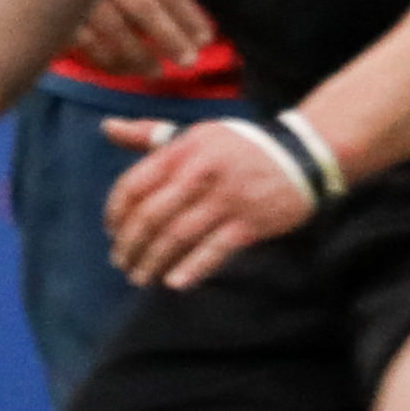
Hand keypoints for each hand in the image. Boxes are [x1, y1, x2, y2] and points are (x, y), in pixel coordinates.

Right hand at [62, 0, 221, 75]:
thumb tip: (200, 34)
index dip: (187, 14)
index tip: (205, 39)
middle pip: (142, 6)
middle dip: (170, 37)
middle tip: (189, 61)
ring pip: (114, 28)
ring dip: (140, 55)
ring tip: (156, 72)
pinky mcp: (57, 15)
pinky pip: (87, 43)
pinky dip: (109, 60)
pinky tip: (125, 70)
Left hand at [100, 116, 312, 289]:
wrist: (302, 153)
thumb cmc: (238, 147)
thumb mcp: (196, 133)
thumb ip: (150, 135)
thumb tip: (107, 128)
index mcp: (183, 150)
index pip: (135, 185)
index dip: (117, 213)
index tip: (111, 231)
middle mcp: (201, 173)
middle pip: (151, 215)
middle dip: (130, 244)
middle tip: (121, 262)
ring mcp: (226, 199)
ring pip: (178, 236)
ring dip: (153, 261)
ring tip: (140, 276)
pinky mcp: (250, 222)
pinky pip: (215, 250)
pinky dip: (192, 268)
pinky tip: (174, 282)